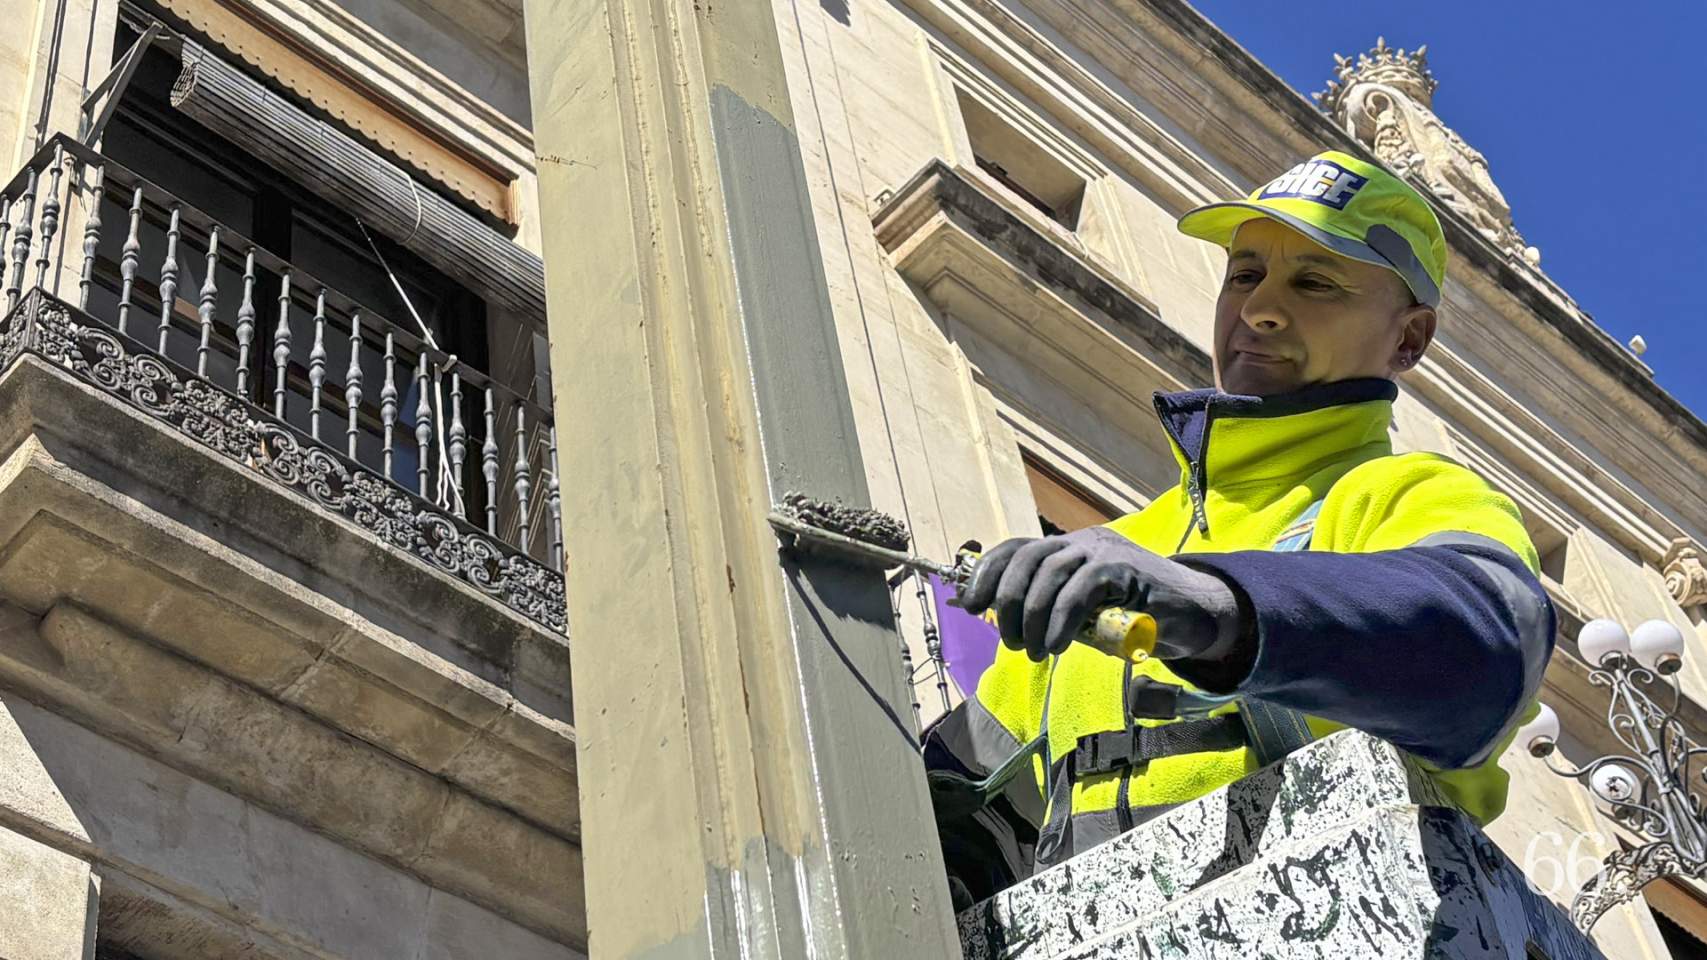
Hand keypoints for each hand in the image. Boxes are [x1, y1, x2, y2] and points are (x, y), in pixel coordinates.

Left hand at [956, 527, 1245, 662]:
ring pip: (1048, 573)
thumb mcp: (1086, 614)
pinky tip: (1053, 645)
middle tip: (1008, 640)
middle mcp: (1083, 542)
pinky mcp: (1123, 568)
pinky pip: (1079, 590)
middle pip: (1025, 557)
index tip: (968, 605)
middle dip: (1005, 600)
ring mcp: (1103, 550)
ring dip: (1029, 617)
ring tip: (1031, 650)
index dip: (987, 573)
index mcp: (1070, 548)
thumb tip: (1005, 623)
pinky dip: (1059, 620)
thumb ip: (1054, 611)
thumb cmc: (1139, 619)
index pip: (1016, 548)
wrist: (1198, 616)